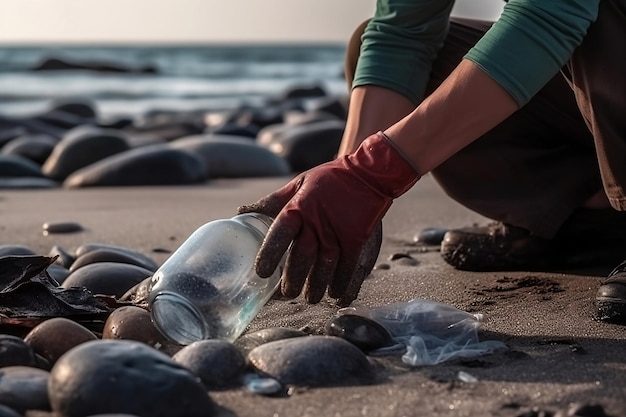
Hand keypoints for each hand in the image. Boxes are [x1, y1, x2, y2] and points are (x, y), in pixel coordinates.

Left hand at [238, 132, 418, 303]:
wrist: (368, 173)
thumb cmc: (328, 180)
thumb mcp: (298, 185)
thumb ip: (272, 203)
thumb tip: (242, 212)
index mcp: (299, 207)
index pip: (279, 234)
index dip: (269, 254)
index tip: (262, 273)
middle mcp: (317, 223)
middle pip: (301, 258)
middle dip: (293, 281)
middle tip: (287, 293)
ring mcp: (339, 233)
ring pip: (325, 269)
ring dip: (317, 287)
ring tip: (311, 298)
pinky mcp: (358, 241)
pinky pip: (348, 270)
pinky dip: (342, 285)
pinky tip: (336, 294)